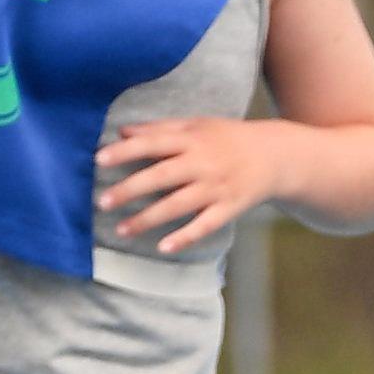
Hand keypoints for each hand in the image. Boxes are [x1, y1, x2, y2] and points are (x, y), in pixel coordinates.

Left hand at [95, 116, 277, 255]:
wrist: (274, 155)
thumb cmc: (227, 138)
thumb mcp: (196, 126)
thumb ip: (160, 129)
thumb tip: (122, 132)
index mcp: (192, 139)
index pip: (153, 143)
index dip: (126, 151)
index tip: (99, 160)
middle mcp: (203, 163)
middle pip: (161, 176)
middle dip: (131, 189)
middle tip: (102, 202)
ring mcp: (216, 187)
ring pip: (178, 205)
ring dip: (149, 218)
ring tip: (122, 230)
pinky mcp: (229, 208)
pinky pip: (204, 225)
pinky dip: (185, 237)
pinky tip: (163, 247)